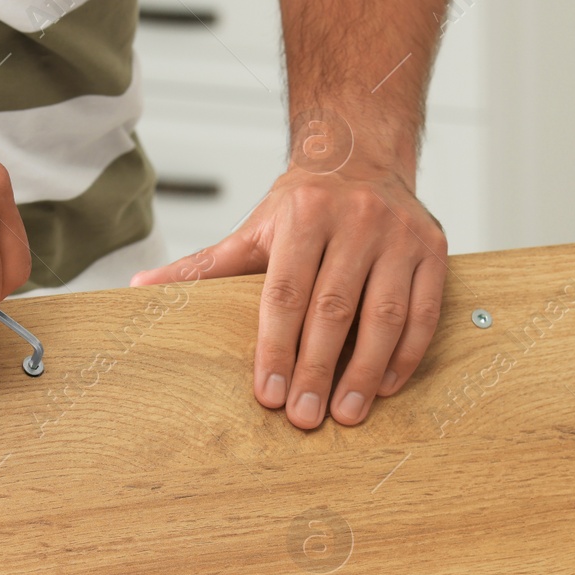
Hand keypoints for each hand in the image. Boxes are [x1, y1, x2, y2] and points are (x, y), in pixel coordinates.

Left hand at [132, 136, 446, 429]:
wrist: (362, 156)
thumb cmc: (303, 205)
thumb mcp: (253, 229)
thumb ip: (205, 266)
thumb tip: (141, 288)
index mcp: (305, 214)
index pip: (286, 293)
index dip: (276, 348)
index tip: (268, 395)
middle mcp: (357, 219)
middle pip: (333, 309)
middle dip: (316, 369)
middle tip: (304, 418)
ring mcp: (400, 234)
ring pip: (384, 315)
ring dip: (365, 371)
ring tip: (347, 414)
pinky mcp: (433, 249)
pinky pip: (423, 311)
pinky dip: (405, 354)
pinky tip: (385, 387)